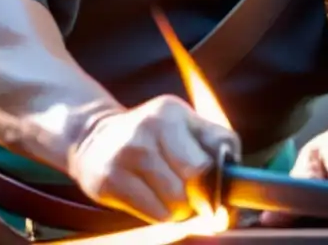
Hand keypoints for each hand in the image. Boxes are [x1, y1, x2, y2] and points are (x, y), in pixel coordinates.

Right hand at [68, 95, 240, 223]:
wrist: (92, 136)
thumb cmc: (150, 135)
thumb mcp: (182, 124)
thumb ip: (214, 141)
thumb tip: (235, 176)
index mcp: (172, 112)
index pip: (218, 148)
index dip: (224, 174)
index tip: (222, 188)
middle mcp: (149, 128)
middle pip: (198, 177)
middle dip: (202, 194)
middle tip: (196, 198)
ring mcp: (127, 154)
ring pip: (177, 201)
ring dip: (181, 208)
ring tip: (171, 196)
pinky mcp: (109, 181)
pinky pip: (155, 214)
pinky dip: (162, 215)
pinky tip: (154, 200)